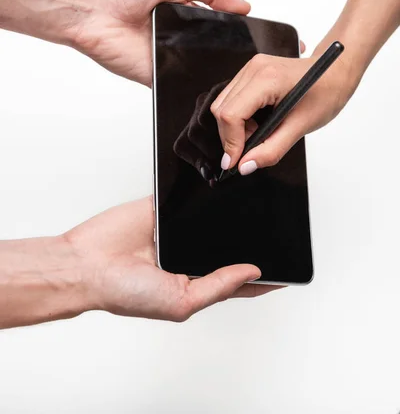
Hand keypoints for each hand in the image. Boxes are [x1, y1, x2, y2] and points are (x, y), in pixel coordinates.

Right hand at [65, 197, 279, 321]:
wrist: (88, 263)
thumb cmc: (125, 293)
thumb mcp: (180, 301)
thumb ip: (218, 286)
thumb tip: (253, 272)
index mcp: (196, 282)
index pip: (238, 280)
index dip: (263, 275)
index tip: (289, 266)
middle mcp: (191, 254)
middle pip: (228, 243)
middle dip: (248, 237)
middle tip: (276, 225)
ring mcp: (179, 229)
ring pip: (213, 217)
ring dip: (228, 211)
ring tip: (254, 200)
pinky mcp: (165, 208)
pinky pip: (190, 197)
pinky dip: (204, 190)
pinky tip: (222, 183)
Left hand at [72, 0, 249, 85]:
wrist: (94, 11)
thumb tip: (243, 6)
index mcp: (184, 13)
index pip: (218, 25)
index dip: (235, 28)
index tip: (252, 31)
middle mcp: (177, 36)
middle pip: (212, 49)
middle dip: (226, 49)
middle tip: (242, 48)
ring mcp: (169, 57)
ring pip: (200, 68)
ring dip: (211, 64)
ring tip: (224, 60)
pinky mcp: (157, 75)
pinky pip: (181, 83)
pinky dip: (192, 81)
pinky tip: (202, 74)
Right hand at [210, 48, 355, 174]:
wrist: (335, 72)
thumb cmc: (325, 94)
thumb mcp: (301, 126)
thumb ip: (272, 149)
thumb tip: (244, 166)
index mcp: (267, 78)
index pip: (232, 114)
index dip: (230, 142)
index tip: (234, 164)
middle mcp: (253, 68)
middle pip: (221, 110)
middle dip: (231, 137)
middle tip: (251, 151)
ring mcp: (250, 67)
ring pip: (222, 105)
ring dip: (234, 128)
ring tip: (258, 135)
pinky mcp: (249, 71)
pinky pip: (230, 98)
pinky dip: (238, 118)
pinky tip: (257, 124)